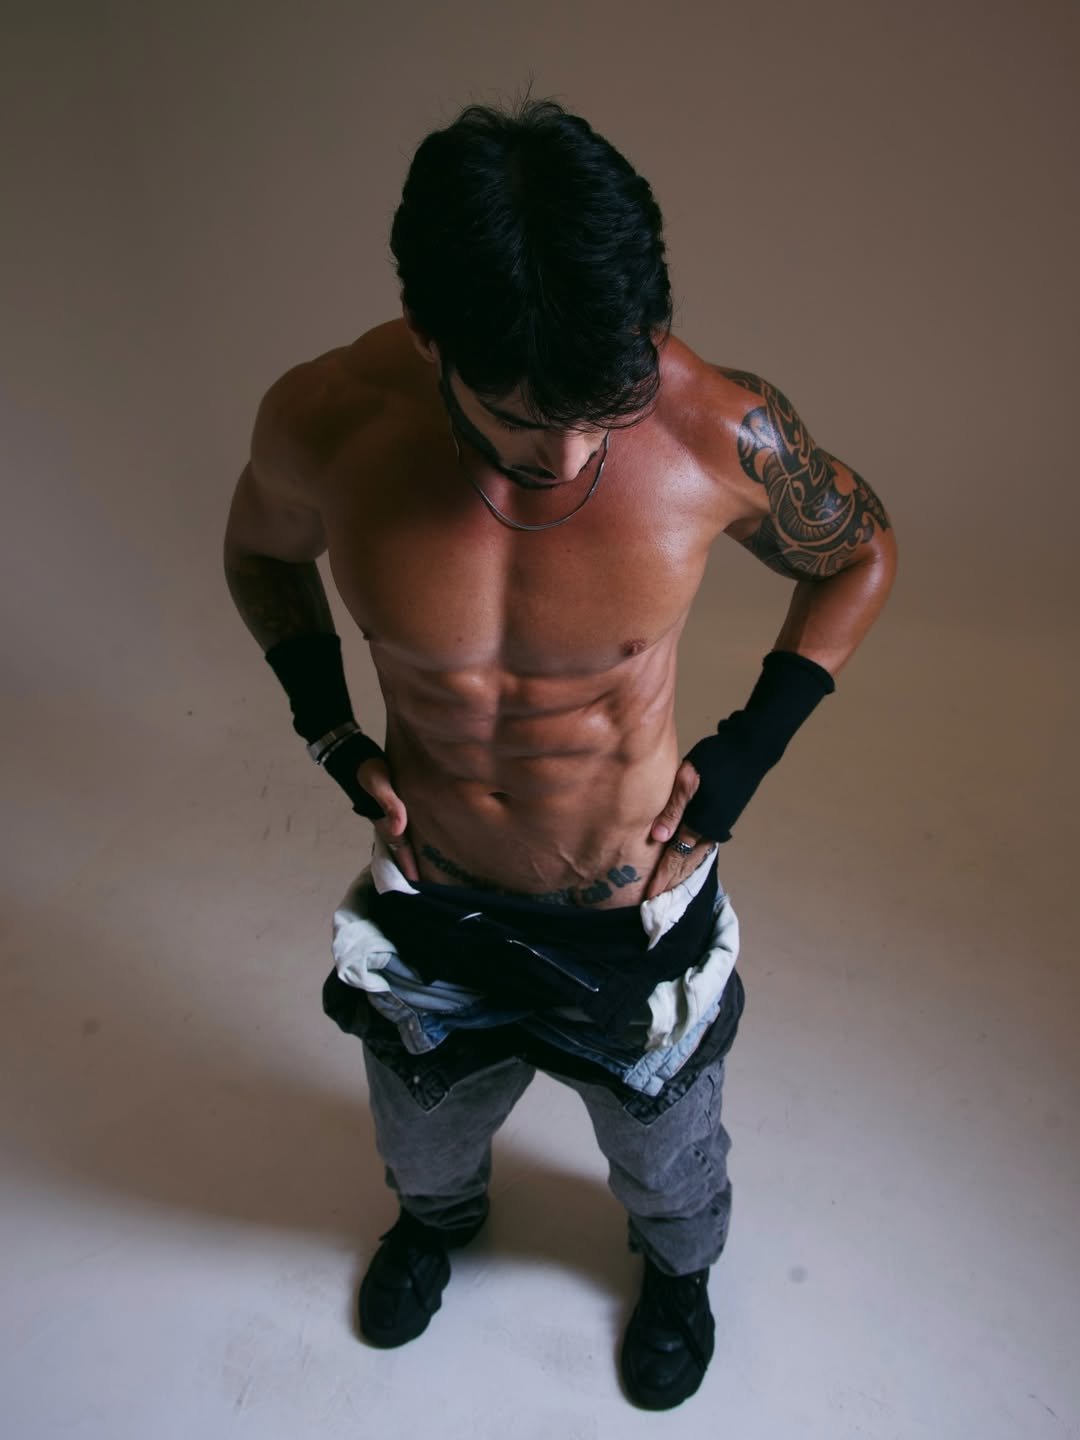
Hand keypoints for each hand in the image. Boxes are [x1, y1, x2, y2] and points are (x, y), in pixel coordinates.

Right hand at [356, 757, 419, 881]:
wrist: (354, 756)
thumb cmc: (367, 769)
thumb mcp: (378, 783)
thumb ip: (390, 803)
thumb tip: (400, 829)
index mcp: (385, 821)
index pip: (400, 848)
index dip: (409, 866)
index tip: (418, 884)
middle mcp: (387, 821)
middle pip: (401, 848)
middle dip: (411, 864)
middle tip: (426, 881)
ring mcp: (389, 814)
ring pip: (402, 838)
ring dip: (411, 851)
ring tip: (426, 864)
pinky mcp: (394, 804)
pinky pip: (404, 825)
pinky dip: (411, 835)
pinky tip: (420, 836)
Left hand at [644, 758, 708, 900]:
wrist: (750, 749)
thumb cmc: (716, 759)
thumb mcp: (688, 777)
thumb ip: (673, 807)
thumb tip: (658, 838)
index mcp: (701, 823)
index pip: (676, 858)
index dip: (662, 877)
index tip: (650, 897)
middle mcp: (711, 829)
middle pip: (686, 863)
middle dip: (670, 882)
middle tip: (656, 900)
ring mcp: (719, 825)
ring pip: (696, 856)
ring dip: (682, 873)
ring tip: (669, 886)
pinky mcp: (722, 817)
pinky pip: (703, 846)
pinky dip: (692, 858)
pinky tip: (687, 860)